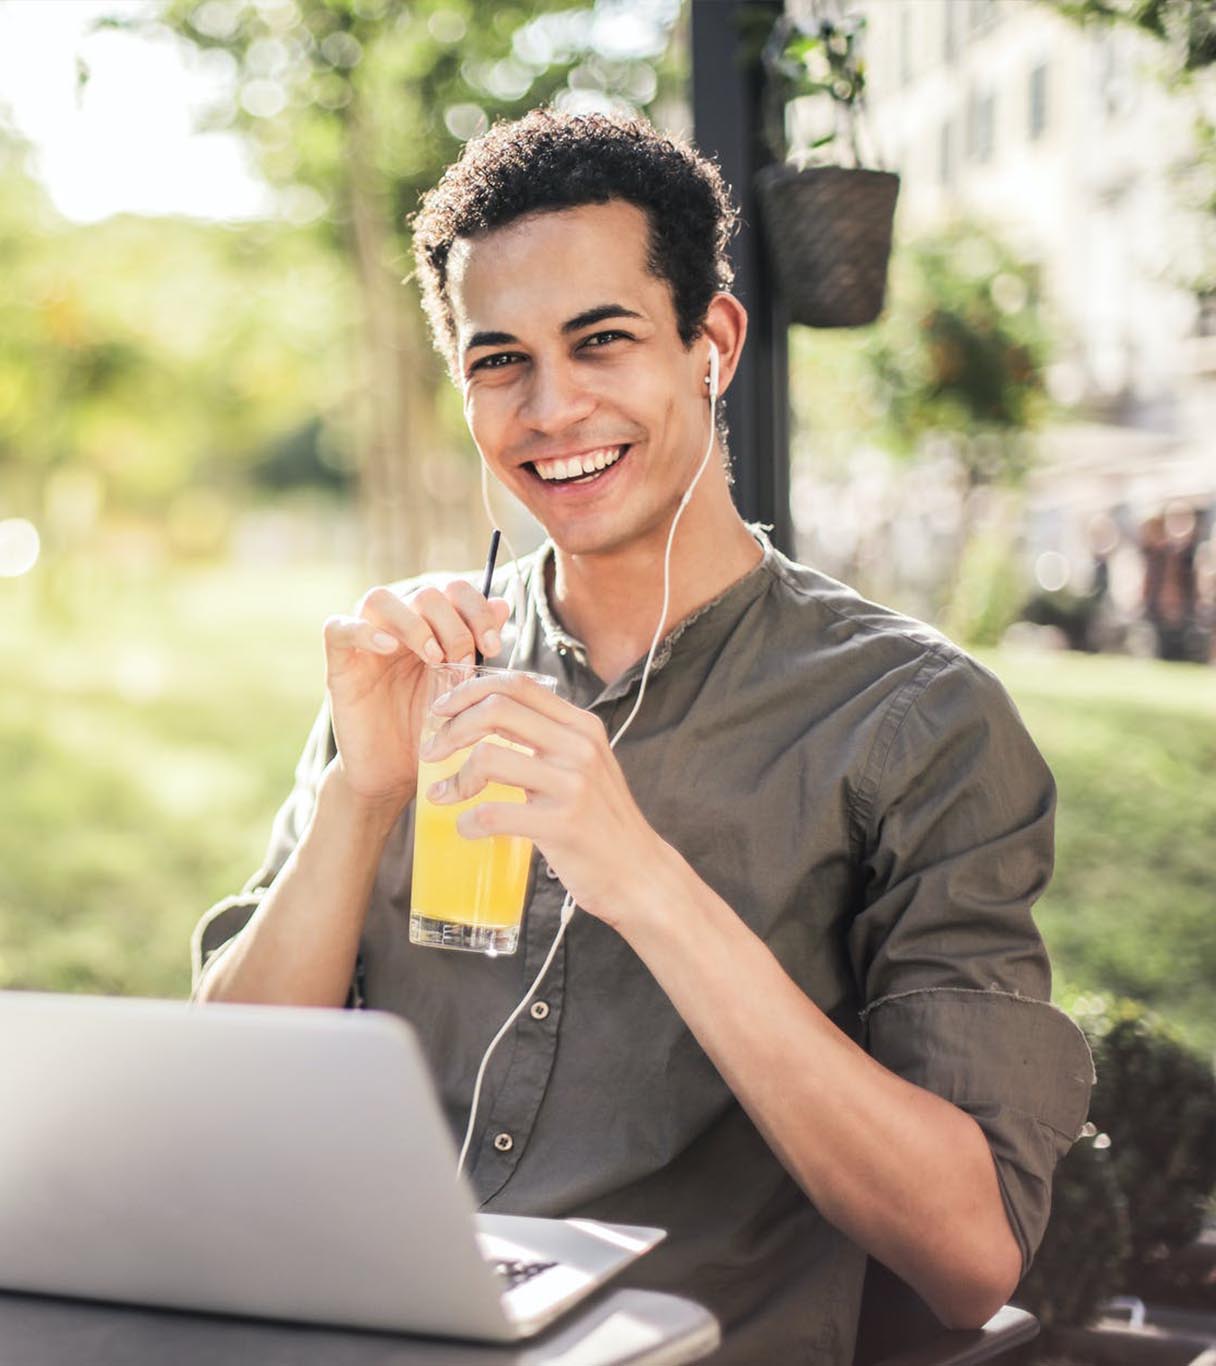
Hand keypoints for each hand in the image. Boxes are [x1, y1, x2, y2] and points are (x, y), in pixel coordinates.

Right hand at [322, 581, 510, 812]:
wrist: (396, 776)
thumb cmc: (431, 734)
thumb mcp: (463, 690)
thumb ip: (478, 648)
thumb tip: (502, 604)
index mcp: (431, 630)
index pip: (453, 592)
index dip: (476, 609)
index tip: (493, 646)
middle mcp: (398, 630)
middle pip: (423, 594)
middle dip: (453, 624)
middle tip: (463, 661)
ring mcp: (366, 645)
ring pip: (379, 599)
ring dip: (414, 623)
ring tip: (434, 657)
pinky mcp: (340, 666)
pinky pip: (337, 628)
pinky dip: (363, 630)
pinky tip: (388, 648)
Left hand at [421, 671, 667, 927]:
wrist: (639, 873)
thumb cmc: (601, 821)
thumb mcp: (584, 766)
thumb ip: (547, 740)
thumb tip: (486, 718)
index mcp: (582, 726)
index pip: (517, 684)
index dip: (470, 690)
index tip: (441, 711)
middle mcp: (579, 747)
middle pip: (497, 710)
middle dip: (452, 728)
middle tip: (432, 751)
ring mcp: (573, 785)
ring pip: (489, 758)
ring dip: (454, 778)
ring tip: (442, 796)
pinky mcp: (563, 825)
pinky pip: (494, 813)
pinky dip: (469, 822)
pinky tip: (467, 829)